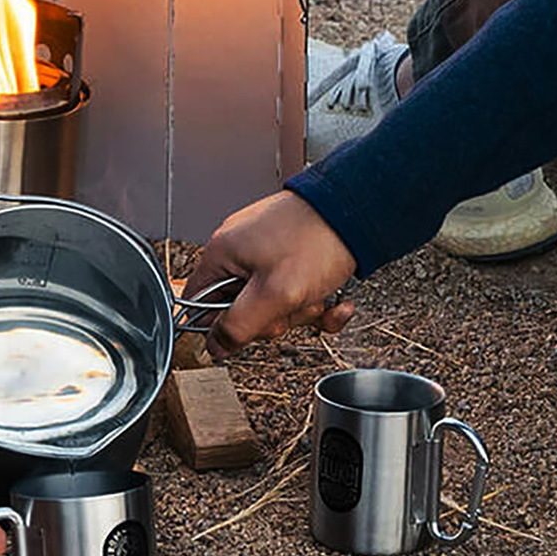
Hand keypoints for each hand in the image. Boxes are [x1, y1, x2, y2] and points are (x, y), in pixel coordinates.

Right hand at [184, 190, 357, 359]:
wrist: (357, 209)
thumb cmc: (315, 240)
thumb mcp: (274, 294)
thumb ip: (239, 326)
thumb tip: (215, 346)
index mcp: (222, 254)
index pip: (199, 303)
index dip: (220, 325)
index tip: (248, 328)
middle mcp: (239, 250)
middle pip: (240, 308)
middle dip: (272, 317)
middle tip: (290, 305)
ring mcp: (265, 252)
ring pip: (272, 303)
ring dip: (300, 309)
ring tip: (317, 294)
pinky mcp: (291, 255)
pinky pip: (294, 292)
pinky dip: (317, 301)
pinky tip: (336, 301)